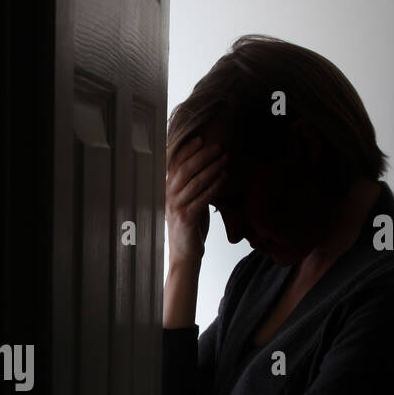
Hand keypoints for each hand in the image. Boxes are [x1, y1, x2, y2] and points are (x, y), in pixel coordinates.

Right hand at [165, 135, 228, 267]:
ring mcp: (177, 207)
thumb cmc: (189, 228)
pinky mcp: (186, 218)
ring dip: (212, 168)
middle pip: (185, 170)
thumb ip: (192, 188)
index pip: (175, 165)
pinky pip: (203, 197)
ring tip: (225, 158)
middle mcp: (169, 197)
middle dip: (202, 156)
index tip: (200, 139)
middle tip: (218, 146)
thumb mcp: (188, 203)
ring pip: (195, 182)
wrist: (184, 255)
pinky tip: (225, 177)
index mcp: (168, 191)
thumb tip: (207, 167)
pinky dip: (215, 185)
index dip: (187, 151)